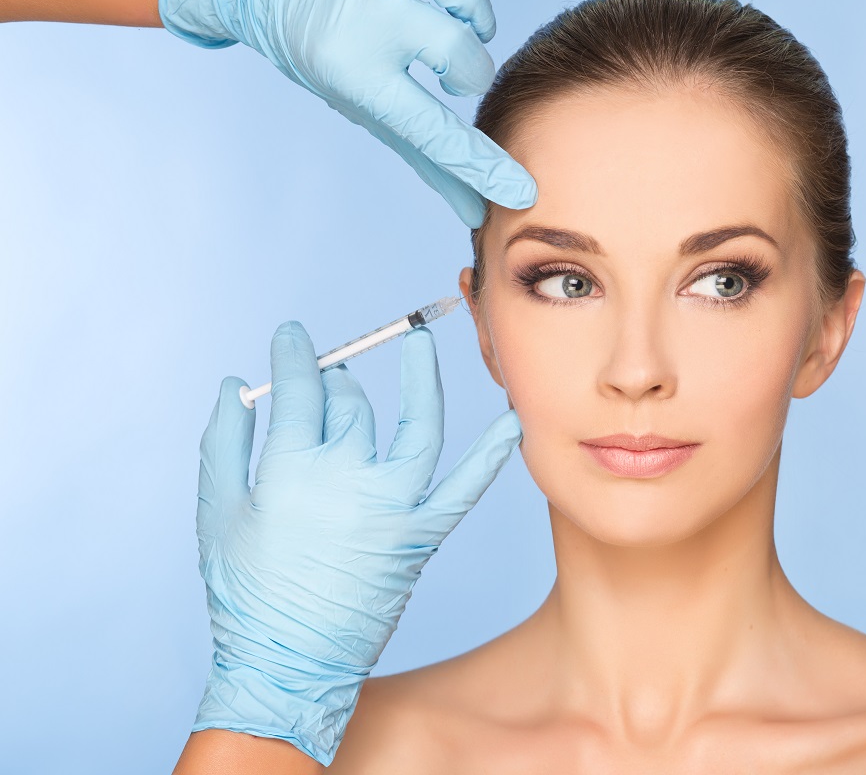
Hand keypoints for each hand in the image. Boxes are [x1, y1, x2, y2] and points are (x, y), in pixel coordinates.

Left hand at [158, 0, 535, 227]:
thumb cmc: (325, 51)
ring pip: (470, 9)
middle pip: (464, 60)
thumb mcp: (362, 105)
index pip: (432, 135)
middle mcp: (365, 25)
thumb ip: (422, 152)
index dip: (481, 167)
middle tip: (448, 72)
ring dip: (471, 23)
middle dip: (469, 71)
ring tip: (440, 25)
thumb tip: (473, 210)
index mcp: (355, 78)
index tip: (520, 193)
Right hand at [193, 322, 520, 764]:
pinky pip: (463, 488)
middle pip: (351, 407)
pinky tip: (511, 420)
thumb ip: (224, 439)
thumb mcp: (216, 510)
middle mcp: (348, 478)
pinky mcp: (421, 535)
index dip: (296, 356)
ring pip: (415, 427)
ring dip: (422, 379)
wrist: (288, 664)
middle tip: (330, 380)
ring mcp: (392, 506)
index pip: (300, 389)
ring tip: (420, 343)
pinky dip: (490, 455)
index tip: (293, 338)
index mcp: (292, 467)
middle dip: (337, 384)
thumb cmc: (244, 590)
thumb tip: (235, 384)